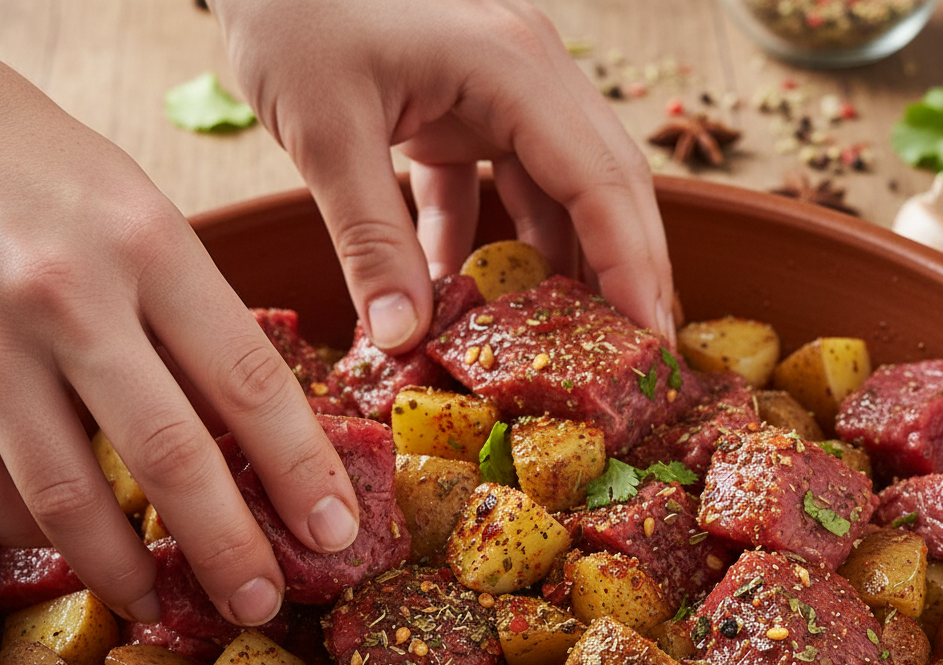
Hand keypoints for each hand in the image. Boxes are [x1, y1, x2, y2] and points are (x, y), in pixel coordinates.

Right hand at [0, 61, 358, 626]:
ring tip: (161, 603)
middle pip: (169, 451)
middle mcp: (73, 293)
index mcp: (153, 246)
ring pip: (67, 486)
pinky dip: (45, 527)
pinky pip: (4, 477)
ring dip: (122, 562)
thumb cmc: (62, 180)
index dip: (300, 469)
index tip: (336, 531)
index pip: (250, 382)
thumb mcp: (150, 225)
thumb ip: (199, 323)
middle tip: (264, 602)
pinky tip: (81, 552)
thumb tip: (261, 441)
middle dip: (225, 543)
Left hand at [210, 0, 675, 353]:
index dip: (634, 267)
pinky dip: (478, 240)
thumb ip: (370, 241)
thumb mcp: (327, 129)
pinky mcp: (460, 105)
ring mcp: (498, 89)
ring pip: (555, 190)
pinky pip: (492, 185)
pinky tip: (453, 289)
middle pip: (603, 185)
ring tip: (557, 339)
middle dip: (621, 270)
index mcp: (514, 67)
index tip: (650, 339)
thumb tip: (404, 341)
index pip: (602, 182)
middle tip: (634, 352)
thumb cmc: (291, 4)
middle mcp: (526, 74)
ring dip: (554, 263)